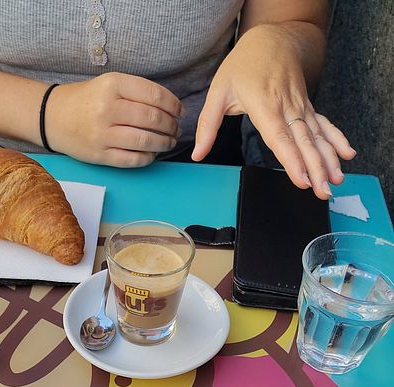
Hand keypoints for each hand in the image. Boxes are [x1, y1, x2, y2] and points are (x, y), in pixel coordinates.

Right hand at [45, 73, 181, 166]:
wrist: (53, 117)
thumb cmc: (88, 100)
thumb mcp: (110, 84)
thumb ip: (137, 92)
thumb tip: (171, 107)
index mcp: (113, 85)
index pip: (154, 95)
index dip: (173, 105)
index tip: (180, 111)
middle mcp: (108, 109)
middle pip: (153, 119)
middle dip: (171, 125)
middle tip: (175, 128)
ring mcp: (103, 134)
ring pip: (145, 141)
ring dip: (164, 143)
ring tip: (168, 141)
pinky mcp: (100, 155)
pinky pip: (133, 160)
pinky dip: (148, 158)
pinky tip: (152, 153)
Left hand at [192, 25, 355, 199]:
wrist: (272, 37)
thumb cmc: (244, 64)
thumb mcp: (218, 91)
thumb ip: (208, 125)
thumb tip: (198, 153)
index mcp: (264, 104)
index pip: (280, 137)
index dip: (292, 159)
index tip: (302, 179)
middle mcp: (287, 106)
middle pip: (303, 141)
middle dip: (315, 167)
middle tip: (322, 190)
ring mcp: (300, 106)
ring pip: (317, 135)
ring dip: (329, 159)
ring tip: (336, 180)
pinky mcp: (307, 107)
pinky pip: (324, 125)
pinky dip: (337, 139)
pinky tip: (347, 154)